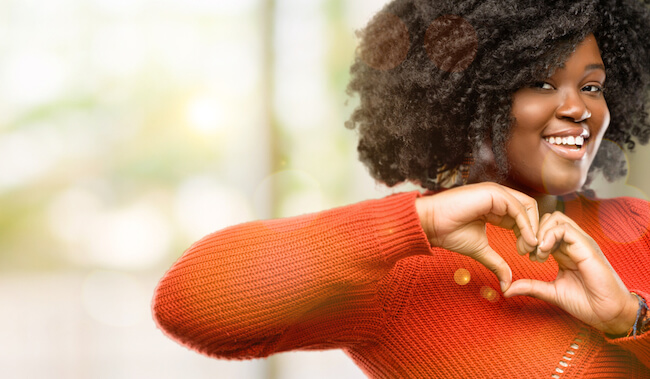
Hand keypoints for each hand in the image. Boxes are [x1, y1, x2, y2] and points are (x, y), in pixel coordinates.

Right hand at [415, 182, 538, 290]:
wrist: (430, 224)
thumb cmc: (448, 232)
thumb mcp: (480, 249)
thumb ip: (496, 263)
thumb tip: (507, 283)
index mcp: (495, 207)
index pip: (523, 218)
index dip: (529, 236)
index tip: (528, 255)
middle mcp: (498, 197)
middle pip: (530, 211)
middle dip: (536, 232)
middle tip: (534, 253)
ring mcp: (496, 193)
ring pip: (528, 207)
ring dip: (533, 229)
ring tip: (529, 248)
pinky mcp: (493, 193)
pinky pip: (518, 208)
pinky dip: (526, 225)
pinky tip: (525, 241)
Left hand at [503, 211, 638, 334]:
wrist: (608, 314)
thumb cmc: (586, 303)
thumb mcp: (551, 292)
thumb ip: (531, 286)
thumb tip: (507, 289)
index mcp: (564, 251)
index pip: (543, 230)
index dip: (529, 237)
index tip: (522, 253)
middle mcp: (572, 243)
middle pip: (548, 219)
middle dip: (532, 231)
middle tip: (526, 251)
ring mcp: (581, 243)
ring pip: (556, 219)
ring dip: (540, 232)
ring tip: (536, 253)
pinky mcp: (587, 246)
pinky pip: (565, 229)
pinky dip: (549, 236)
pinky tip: (543, 251)